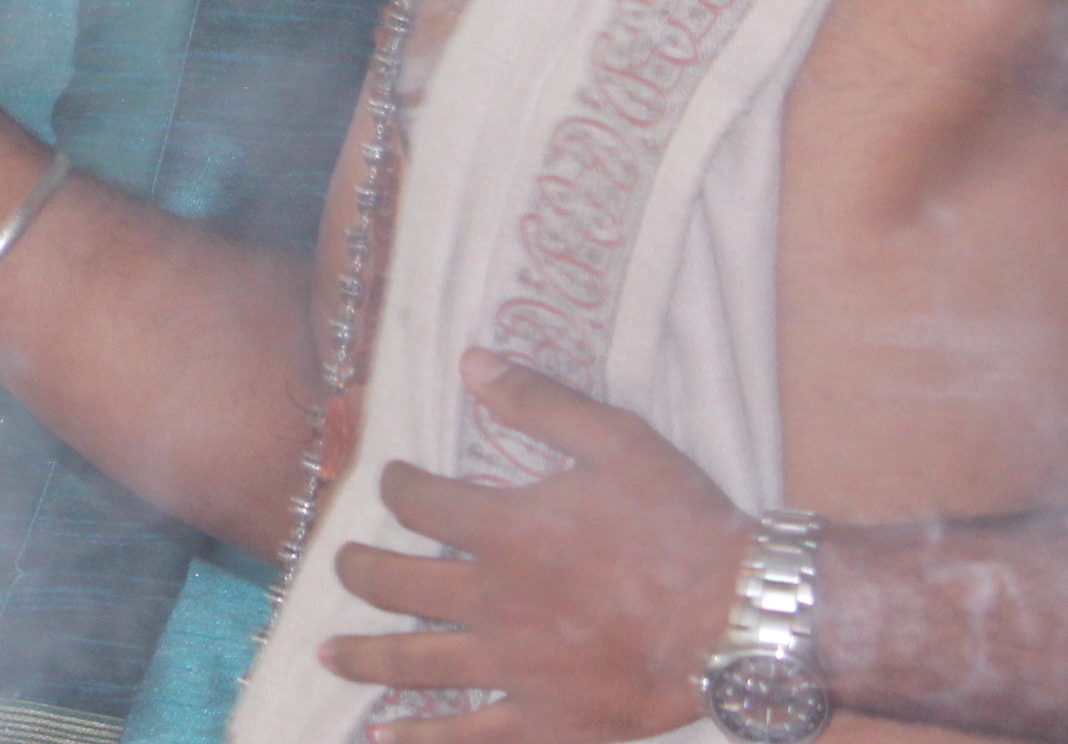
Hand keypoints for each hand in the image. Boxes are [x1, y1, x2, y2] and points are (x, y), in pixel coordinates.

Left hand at [321, 350, 746, 741]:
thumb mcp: (617, 440)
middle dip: (358, 569)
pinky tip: (380, 737)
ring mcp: (514, 666)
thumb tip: (471, 361)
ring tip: (325, 654)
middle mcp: (494, 599)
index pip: (418, 501)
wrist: (741, 617)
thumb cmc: (683, 524)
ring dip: (363, 656)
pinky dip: (420, 738)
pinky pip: (468, 734)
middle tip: (341, 564)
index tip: (389, 481)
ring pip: (415, 661)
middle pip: (396, 584)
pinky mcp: (545, 719)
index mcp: (505, 530)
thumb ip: (540, 402)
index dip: (394, 485)